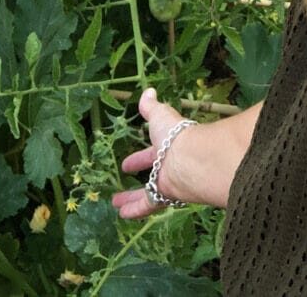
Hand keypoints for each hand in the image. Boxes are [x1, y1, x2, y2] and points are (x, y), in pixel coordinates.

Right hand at [112, 87, 189, 219]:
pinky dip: (135, 210)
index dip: (140, 155)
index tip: (126, 163)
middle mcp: (169, 163)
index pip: (153, 149)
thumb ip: (151, 106)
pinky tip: (122, 215)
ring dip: (131, 197)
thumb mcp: (159, 115)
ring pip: (147, 191)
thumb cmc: (174, 133)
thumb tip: (148, 90)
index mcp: (168, 143)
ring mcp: (168, 180)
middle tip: (124, 174)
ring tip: (115, 204)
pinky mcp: (166, 195)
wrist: (191, 158)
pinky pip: (148, 204)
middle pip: (151, 170)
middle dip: (139, 170)